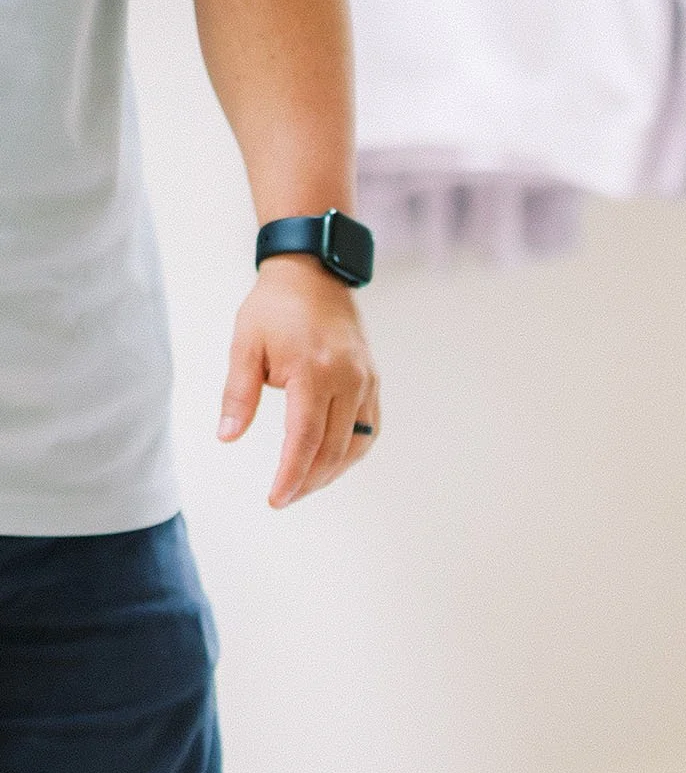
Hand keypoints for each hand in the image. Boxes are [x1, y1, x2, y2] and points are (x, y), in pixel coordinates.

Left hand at [219, 259, 378, 506]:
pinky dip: (349, 454)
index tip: (276, 499)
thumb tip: (227, 436)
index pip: (304, 439)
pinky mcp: (372, 384)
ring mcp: (365, 383)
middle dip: (307, 482)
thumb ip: (238, 394)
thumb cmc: (274, 308)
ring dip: (329, 474)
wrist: (313, 273)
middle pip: (331, 451)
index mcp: (312, 370)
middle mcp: (346, 380)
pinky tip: (329, 464)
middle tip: (284, 498)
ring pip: (353, 447)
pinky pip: (367, 432)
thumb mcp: (245, 344)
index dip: (291, 475)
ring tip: (303, 485)